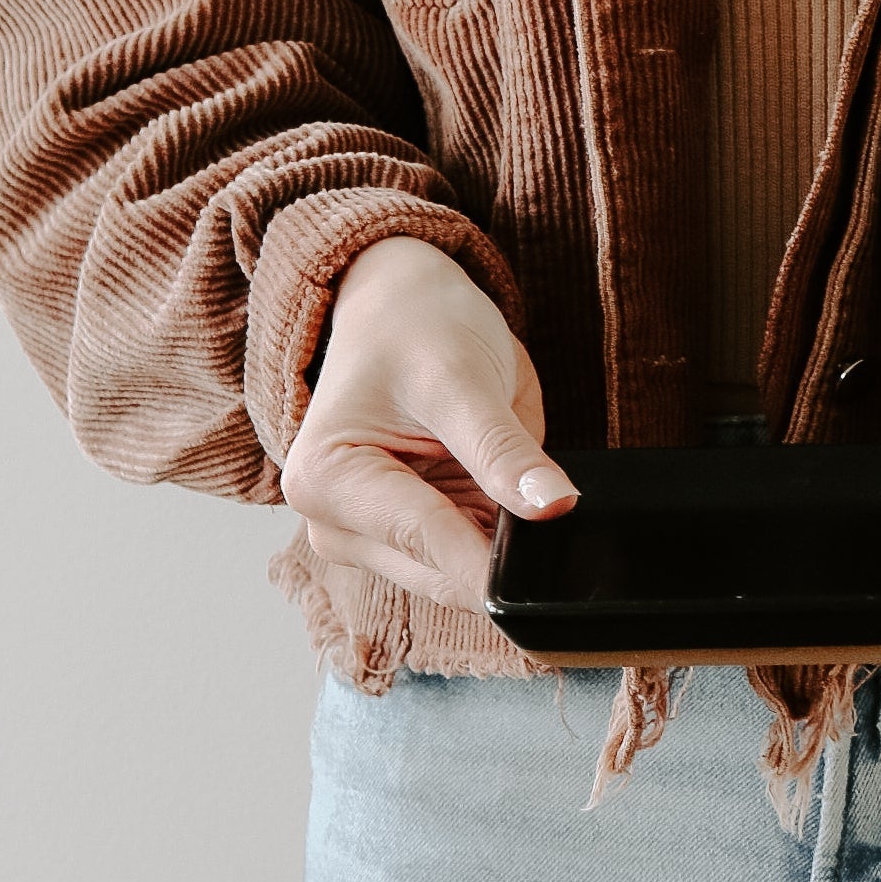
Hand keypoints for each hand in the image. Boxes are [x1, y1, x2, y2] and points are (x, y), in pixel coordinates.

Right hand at [277, 235, 580, 613]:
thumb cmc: (417, 328)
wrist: (406, 307)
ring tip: (525, 485)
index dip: (494, 560)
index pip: (426, 540)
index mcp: (326, 482)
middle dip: (502, 551)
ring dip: (504, 542)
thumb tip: (553, 507)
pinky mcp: (410, 536)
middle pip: (441, 570)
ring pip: (461, 574)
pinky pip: (472, 555)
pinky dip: (502, 535)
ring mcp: (372, 536)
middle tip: (553, 509)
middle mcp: (336, 522)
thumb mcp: (464, 379)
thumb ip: (503, 451)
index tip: (549, 571)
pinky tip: (515, 496)